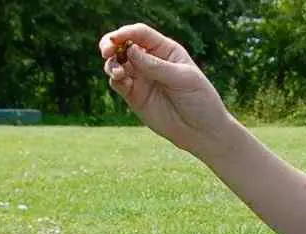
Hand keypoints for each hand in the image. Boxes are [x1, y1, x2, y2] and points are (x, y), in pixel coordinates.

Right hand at [98, 23, 234, 159]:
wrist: (199, 129)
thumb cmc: (199, 99)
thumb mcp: (182, 78)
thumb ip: (156, 66)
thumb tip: (130, 51)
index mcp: (165, 50)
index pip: (141, 34)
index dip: (126, 33)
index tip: (115, 39)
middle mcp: (150, 61)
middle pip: (124, 45)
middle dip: (111, 45)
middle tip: (106, 51)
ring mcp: (140, 78)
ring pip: (117, 64)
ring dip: (111, 64)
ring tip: (117, 73)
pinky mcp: (133, 95)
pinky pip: (118, 83)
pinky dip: (114, 79)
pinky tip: (119, 80)